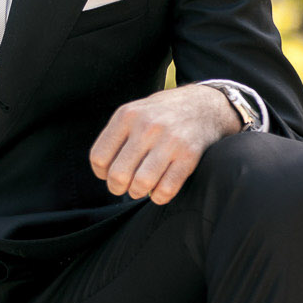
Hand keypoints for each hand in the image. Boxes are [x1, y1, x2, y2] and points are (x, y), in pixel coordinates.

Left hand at [89, 84, 242, 203]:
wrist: (203, 105)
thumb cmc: (161, 114)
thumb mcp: (134, 112)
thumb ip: (116, 136)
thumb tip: (103, 171)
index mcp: (126, 116)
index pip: (99, 157)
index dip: (101, 173)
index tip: (108, 175)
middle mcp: (146, 127)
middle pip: (118, 174)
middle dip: (117, 187)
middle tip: (122, 187)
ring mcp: (169, 141)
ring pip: (141, 183)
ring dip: (137, 193)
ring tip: (139, 189)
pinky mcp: (189, 155)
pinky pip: (167, 188)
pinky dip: (159, 197)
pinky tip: (158, 191)